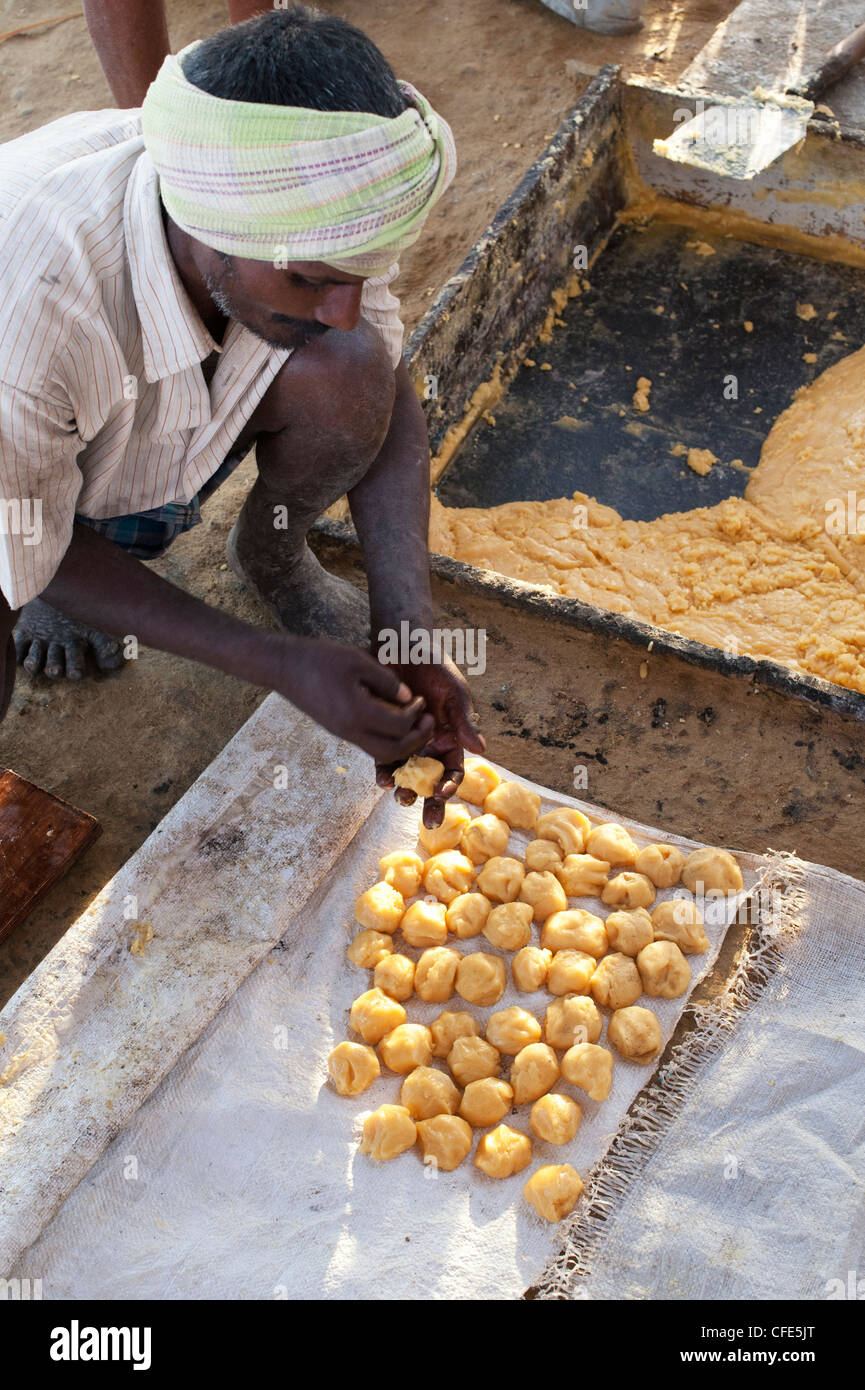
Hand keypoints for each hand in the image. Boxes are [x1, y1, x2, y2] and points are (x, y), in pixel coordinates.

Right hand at [277, 637, 434, 763]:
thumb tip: (409, 699)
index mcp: (357, 713)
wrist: (284, 667)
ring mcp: (343, 734)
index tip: (422, 700)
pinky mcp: (338, 731)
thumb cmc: (320, 658)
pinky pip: (368, 744)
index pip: (399, 726)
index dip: (416, 715)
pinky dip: (387, 739)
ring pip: (380, 752)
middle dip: (416, 740)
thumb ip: (387, 681)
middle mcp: (350, 730)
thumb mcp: (358, 661)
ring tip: (415, 725)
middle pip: (393, 751)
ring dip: (402, 744)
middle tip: (428, 723)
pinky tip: (394, 722)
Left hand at [374, 655, 484, 827]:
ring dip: (405, 789)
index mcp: (451, 738)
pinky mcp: (383, 734)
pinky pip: (384, 759)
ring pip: (407, 775)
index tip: (442, 793)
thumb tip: (481, 749)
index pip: (454, 771)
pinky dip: (384, 771)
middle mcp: (429, 745)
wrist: (404, 647)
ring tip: (400, 796)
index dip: (451, 786)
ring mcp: (405, 742)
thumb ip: (465, 721)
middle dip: (429, 802)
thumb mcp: (455, 693)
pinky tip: (383, 778)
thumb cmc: (436, 667)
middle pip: (431, 782)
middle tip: (427, 821)